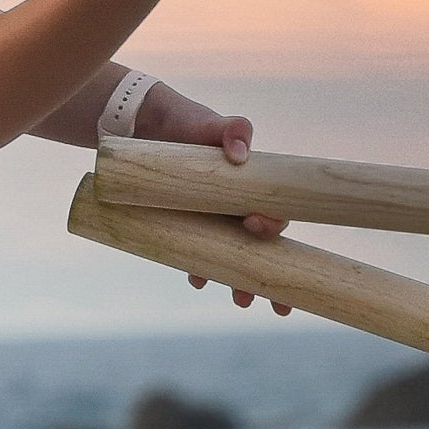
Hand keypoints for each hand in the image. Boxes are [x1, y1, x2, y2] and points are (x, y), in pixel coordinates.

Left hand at [114, 88, 291, 301]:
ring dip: (239, 282)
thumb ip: (233, 129)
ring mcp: (213, 221)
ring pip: (233, 259)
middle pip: (262, 249)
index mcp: (252, 189)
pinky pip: (197, 253)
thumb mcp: (213, 123)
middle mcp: (237, 210)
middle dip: (272, 277)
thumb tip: (240, 154)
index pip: (274, 215)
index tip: (256, 226)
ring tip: (242, 301)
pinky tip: (199, 279)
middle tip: (278, 305)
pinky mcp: (187, 226)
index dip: (272, 228)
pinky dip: (200, 268)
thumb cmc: (191, 124)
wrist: (150, 126)